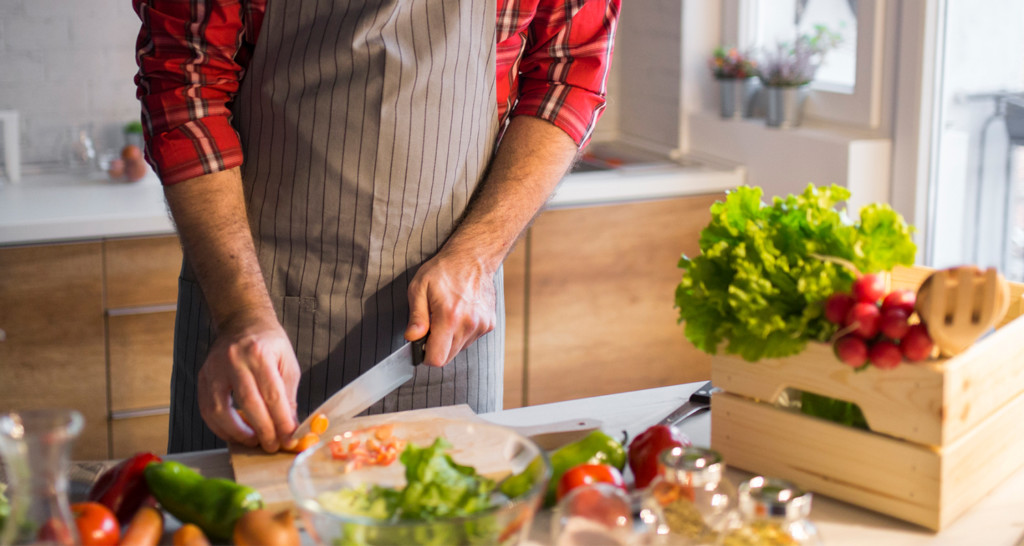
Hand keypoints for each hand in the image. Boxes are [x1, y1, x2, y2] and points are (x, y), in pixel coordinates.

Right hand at [197, 312, 300, 451]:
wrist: (241, 322)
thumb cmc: (268, 343)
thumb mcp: (287, 362)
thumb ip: (288, 394)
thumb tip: (289, 426)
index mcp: (259, 354)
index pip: (272, 394)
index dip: (281, 421)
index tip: (288, 438)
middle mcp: (234, 360)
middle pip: (248, 403)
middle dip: (262, 430)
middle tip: (272, 446)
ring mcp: (214, 369)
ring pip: (220, 409)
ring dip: (237, 432)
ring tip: (253, 441)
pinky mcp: (202, 377)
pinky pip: (207, 409)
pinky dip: (220, 427)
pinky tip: (234, 434)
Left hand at [405, 251, 496, 366]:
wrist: (473, 257)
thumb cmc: (443, 270)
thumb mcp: (419, 287)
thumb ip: (416, 316)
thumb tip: (412, 337)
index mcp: (450, 317)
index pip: (437, 358)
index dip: (425, 356)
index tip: (421, 344)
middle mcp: (469, 324)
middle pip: (448, 357)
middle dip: (436, 347)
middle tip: (432, 325)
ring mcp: (482, 325)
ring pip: (459, 349)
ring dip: (449, 340)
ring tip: (447, 316)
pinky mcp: (489, 324)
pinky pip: (470, 340)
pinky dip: (462, 333)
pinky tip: (460, 314)